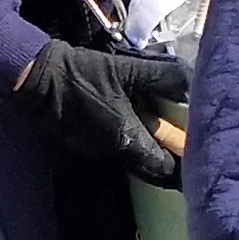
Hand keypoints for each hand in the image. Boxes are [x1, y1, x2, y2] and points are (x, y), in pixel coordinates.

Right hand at [15, 42, 189, 184]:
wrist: (41, 79)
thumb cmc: (86, 74)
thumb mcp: (128, 70)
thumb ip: (163, 77)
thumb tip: (191, 86)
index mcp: (128, 138)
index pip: (164, 167)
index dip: (182, 164)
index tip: (197, 155)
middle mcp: (114, 152)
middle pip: (149, 169)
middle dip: (168, 163)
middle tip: (184, 151)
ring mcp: (96, 152)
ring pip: (132, 162)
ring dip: (148, 154)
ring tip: (165, 140)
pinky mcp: (84, 146)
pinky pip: (115, 153)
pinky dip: (129, 146)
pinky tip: (134, 130)